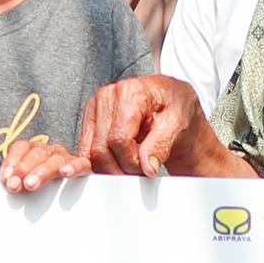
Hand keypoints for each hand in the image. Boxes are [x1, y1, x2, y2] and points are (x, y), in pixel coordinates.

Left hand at [0, 137, 83, 195]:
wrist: (74, 191)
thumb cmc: (45, 187)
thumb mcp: (27, 183)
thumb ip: (17, 182)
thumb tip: (9, 185)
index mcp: (34, 150)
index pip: (21, 147)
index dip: (12, 160)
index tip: (6, 177)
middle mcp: (50, 151)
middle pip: (37, 153)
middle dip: (23, 169)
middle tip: (14, 185)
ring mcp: (66, 158)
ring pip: (55, 159)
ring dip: (42, 172)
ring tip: (31, 184)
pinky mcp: (84, 167)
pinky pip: (81, 164)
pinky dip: (73, 167)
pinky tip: (66, 172)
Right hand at [78, 74, 206, 175]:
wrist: (173, 103)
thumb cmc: (177, 106)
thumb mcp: (178, 123)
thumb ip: (160, 144)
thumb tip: (147, 166)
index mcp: (129, 92)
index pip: (119, 140)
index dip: (132, 162)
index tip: (147, 168)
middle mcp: (107, 96)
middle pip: (101, 149)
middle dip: (120, 168)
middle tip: (140, 170)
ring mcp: (96, 107)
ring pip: (90, 153)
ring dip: (110, 168)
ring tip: (132, 164)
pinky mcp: (90, 120)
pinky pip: (85, 151)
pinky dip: (98, 164)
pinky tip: (115, 165)